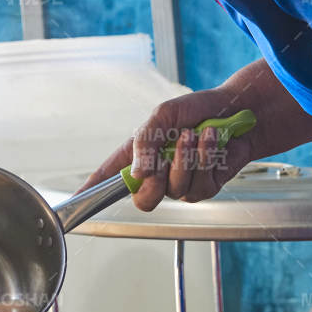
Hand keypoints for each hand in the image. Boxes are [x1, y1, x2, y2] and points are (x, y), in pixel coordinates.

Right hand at [80, 58, 311, 211]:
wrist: (235, 110)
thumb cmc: (196, 109)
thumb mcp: (163, 116)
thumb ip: (145, 143)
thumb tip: (138, 174)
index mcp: (140, 154)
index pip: (110, 176)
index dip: (92, 191)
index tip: (76, 202)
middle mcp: (158, 173)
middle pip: (143, 199)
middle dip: (154, 181)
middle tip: (163, 159)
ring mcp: (182, 182)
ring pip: (175, 190)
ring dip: (186, 159)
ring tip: (195, 135)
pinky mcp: (206, 186)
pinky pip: (200, 185)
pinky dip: (205, 159)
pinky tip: (210, 141)